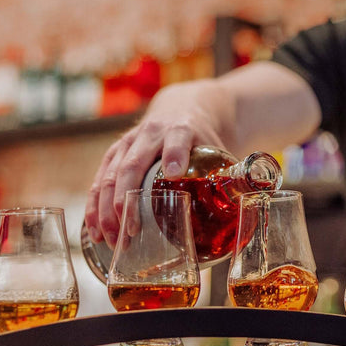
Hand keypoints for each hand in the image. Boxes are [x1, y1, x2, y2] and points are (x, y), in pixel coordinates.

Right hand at [84, 81, 227, 246]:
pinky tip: (94, 230)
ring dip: (106, 208)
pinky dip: (95, 205)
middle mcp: (151, 132)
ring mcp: (129, 142)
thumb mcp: (219, 148)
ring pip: (110, 173)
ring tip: (111, 238)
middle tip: (130, 230)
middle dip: (128, 198)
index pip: (178, 138)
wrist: (183, 106)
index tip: (174, 173)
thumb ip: (231, 175)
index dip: (175, 154)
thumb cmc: (204, 136)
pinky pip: (99, 179)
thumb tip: (251, 207)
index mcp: (182, 128)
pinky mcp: (115, 153)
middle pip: (134, 164)